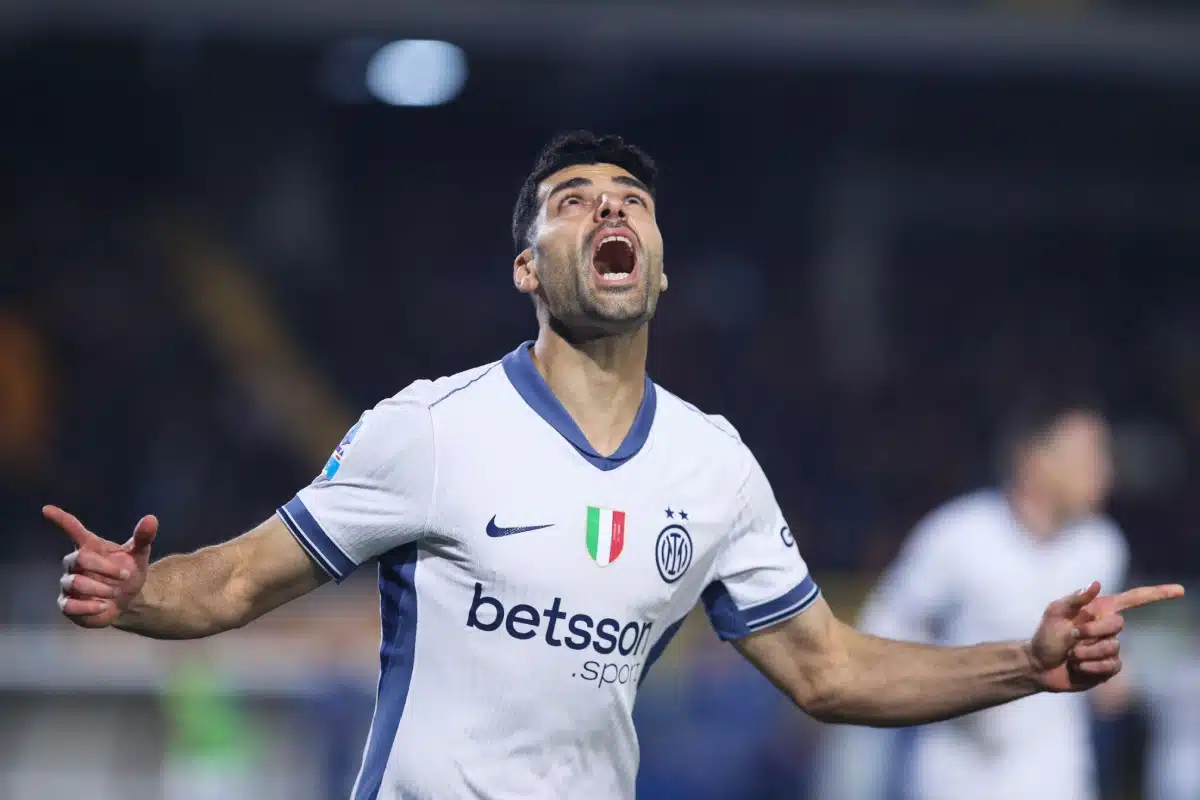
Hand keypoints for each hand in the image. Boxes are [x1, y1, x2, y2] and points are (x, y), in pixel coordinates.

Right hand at [47, 505, 157, 628]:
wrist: (127, 601)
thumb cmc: (128, 573)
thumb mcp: (139, 554)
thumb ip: (143, 537)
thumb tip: (151, 518)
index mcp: (90, 546)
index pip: (73, 529)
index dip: (61, 519)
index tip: (47, 509)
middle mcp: (75, 562)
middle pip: (81, 559)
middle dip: (106, 568)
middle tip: (125, 576)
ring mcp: (68, 583)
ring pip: (76, 583)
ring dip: (101, 588)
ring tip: (116, 592)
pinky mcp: (66, 604)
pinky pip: (70, 605)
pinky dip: (90, 607)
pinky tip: (104, 606)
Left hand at [1029, 580, 1184, 692]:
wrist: (1039, 666)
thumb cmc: (1045, 636)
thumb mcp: (1054, 613)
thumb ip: (1074, 599)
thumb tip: (1096, 583)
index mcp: (1099, 610)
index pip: (1134, 600)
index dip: (1158, 594)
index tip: (1181, 591)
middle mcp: (1108, 628)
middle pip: (1119, 624)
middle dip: (1093, 631)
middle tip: (1073, 636)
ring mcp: (1111, 648)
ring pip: (1112, 648)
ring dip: (1086, 652)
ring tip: (1071, 654)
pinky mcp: (1109, 668)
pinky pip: (1112, 666)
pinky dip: (1091, 666)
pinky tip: (1078, 667)